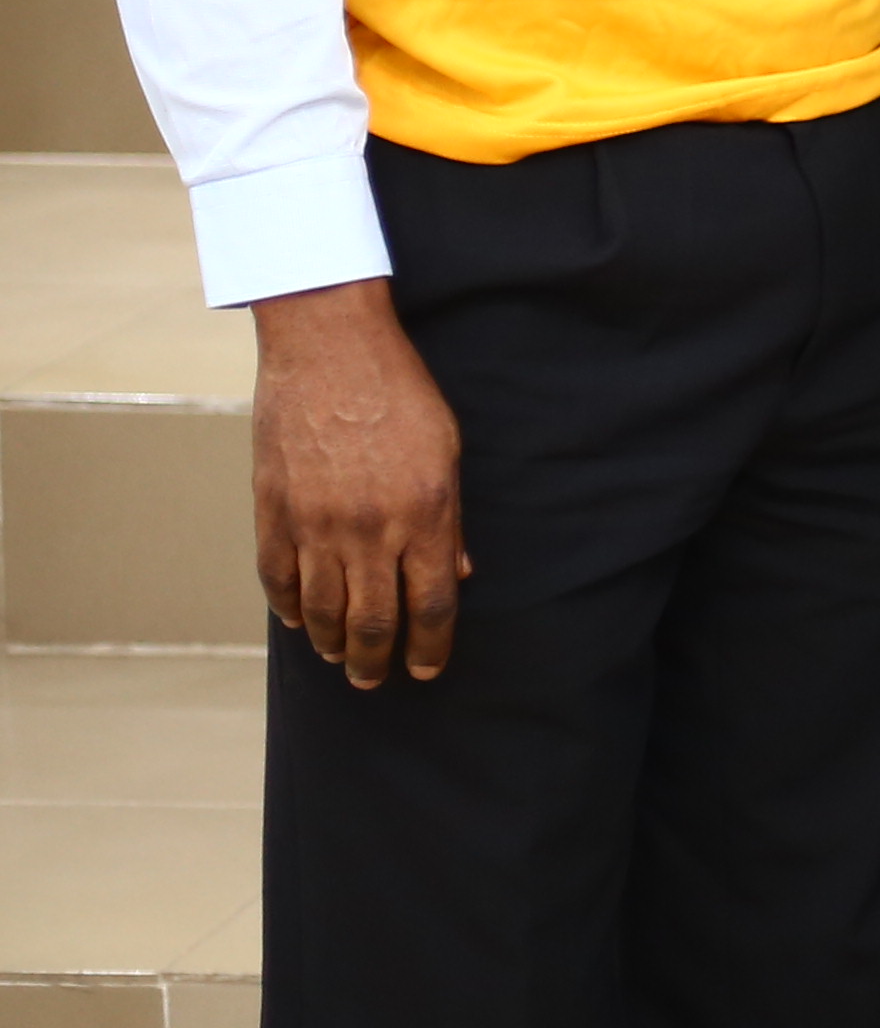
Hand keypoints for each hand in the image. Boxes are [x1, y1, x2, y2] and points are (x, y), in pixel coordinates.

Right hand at [254, 280, 466, 687]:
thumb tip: (459, 574)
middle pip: (373, 621)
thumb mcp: (448, 451)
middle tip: (376, 680)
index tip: (426, 671)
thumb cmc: (399, 392)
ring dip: (332, 644)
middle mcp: (370, 529)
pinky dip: (288, 608)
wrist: (329, 348)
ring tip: (341, 659)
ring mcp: (316, 523)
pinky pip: (277, 578)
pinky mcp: (272, 510)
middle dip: (377, 661)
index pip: (431, 605)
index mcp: (424, 514)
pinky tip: (299, 621)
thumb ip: (451, 519)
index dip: (430, 647)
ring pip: (322, 610)